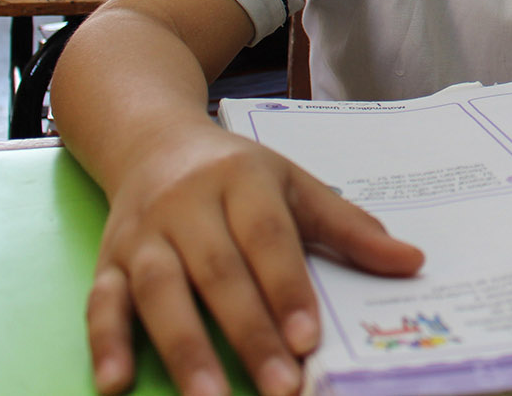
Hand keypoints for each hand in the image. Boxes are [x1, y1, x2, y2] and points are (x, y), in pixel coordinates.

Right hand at [88, 126, 423, 395]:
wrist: (153, 141)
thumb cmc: (237, 174)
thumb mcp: (296, 185)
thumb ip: (349, 228)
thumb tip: (412, 261)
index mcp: (243, 181)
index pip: (268, 239)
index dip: (288, 289)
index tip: (309, 340)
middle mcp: (188, 205)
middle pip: (218, 273)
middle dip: (249, 334)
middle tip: (279, 387)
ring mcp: (143, 235)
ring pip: (159, 293)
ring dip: (185, 350)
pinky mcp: (106, 260)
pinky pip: (100, 302)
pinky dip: (107, 343)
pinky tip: (117, 384)